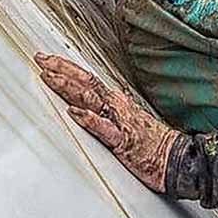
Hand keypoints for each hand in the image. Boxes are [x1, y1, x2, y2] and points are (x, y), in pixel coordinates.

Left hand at [37, 53, 178, 192]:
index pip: (88, 79)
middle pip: (86, 82)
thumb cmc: (151, 144)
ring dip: (68, 87)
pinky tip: (74, 112)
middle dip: (61, 69)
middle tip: (41, 59)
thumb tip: (85, 109)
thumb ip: (106, 114)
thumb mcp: (126, 123)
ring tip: (50, 78)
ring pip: (90, 99)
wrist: (177, 158)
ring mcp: (120, 121)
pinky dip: (88, 118)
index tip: (48, 59)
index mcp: (116, 101)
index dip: (67, 68)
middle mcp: (117, 106)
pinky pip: (103, 127)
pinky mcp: (123, 141)